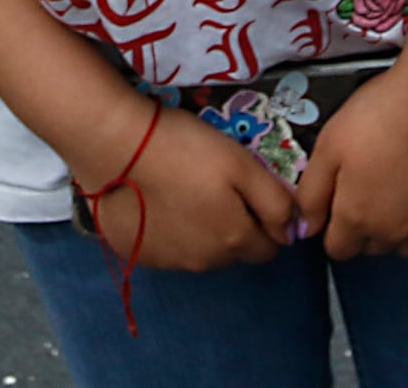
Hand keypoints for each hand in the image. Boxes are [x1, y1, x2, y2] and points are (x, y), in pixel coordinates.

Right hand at [73, 97, 297, 273]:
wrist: (115, 145)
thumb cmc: (185, 148)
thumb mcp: (242, 163)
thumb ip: (275, 202)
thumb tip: (291, 231)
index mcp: (234, 240)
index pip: (269, 248)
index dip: (266, 222)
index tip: (249, 193)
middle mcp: (204, 262)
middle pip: (234, 252)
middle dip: (234, 226)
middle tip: (216, 186)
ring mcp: (167, 261)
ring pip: (200, 252)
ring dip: (201, 230)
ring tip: (183, 190)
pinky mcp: (137, 253)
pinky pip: (166, 248)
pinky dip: (168, 230)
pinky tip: (156, 200)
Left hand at [294, 61, 407, 259]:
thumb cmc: (383, 114)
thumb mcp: (329, 145)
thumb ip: (311, 194)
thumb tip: (305, 228)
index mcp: (357, 218)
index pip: (338, 248)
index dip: (336, 225)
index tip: (344, 199)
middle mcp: (394, 235)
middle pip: (372, 246)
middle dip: (367, 224)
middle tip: (375, 181)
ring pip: (407, 244)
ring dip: (401, 226)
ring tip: (404, 183)